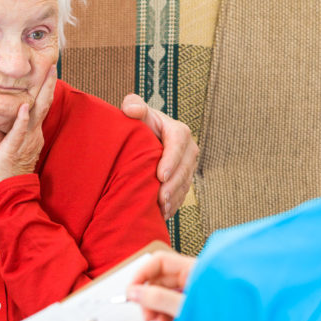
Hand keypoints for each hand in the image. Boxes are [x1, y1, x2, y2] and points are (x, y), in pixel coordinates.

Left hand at [0, 69, 56, 189]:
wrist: (9, 193)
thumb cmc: (6, 173)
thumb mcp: (1, 151)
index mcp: (32, 134)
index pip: (39, 107)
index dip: (43, 90)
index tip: (46, 73)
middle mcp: (33, 134)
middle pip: (43, 104)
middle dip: (47, 84)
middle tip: (52, 64)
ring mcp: (26, 140)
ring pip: (36, 113)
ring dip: (41, 93)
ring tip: (46, 75)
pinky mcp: (15, 148)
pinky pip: (20, 131)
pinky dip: (23, 118)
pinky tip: (25, 105)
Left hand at [120, 94, 198, 218]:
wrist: (143, 138)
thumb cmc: (138, 123)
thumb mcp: (136, 111)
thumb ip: (134, 106)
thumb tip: (132, 109)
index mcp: (178, 131)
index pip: (178, 144)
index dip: (171, 160)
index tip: (160, 175)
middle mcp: (188, 149)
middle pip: (185, 168)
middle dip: (173, 185)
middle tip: (160, 199)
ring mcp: (187, 167)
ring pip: (185, 184)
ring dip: (174, 198)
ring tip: (161, 210)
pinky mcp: (184, 180)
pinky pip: (182, 194)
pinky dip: (173, 205)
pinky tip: (162, 215)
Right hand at [126, 250, 195, 320]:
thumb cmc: (226, 315)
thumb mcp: (185, 307)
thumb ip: (159, 298)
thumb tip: (136, 291)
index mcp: (193, 269)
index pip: (159, 261)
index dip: (142, 274)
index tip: (132, 291)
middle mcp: (194, 278)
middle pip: (159, 280)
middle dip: (149, 298)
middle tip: (146, 314)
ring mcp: (195, 293)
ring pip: (165, 296)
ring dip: (158, 312)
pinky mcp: (196, 307)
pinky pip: (174, 308)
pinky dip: (168, 319)